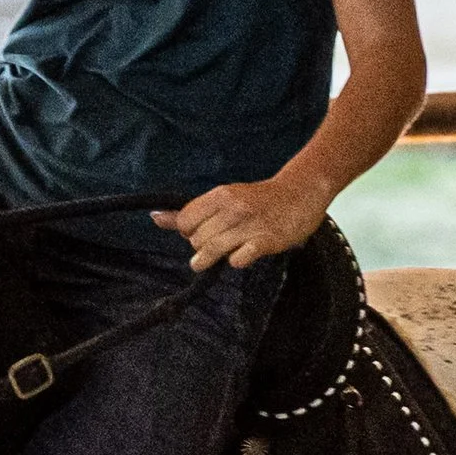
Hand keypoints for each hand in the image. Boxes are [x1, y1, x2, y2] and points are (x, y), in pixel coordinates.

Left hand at [155, 172, 332, 272]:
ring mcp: (250, 225)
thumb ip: (190, 211)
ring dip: (208, 259)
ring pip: (212, 249)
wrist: (300, 192)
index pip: (185, 221)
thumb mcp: (223, 198)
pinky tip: (240, 256)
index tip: (197, 232)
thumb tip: (155, 218)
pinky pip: (239, 259)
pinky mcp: (266, 241)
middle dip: (199, 246)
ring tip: (206, 261)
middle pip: (197, 239)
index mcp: (221, 195)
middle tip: (210, 245)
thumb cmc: (257, 199)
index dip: (187, 231)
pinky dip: (236, 261)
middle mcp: (233, 208)